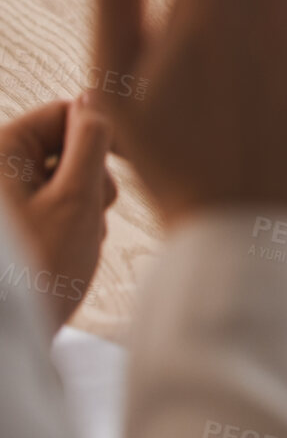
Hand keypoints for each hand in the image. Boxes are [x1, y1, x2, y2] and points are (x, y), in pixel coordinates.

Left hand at [0, 96, 116, 327]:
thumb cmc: (40, 269)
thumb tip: (95, 98)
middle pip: (63, 146)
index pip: (64, 113)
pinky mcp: (13, 228)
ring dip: (86, 204)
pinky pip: (52, 206)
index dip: (100, 134)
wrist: (9, 339)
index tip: (123, 164)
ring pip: (63, 178)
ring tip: (79, 238)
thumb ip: (90, 141)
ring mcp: (4, 202)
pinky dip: (71, 223)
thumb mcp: (78, 197)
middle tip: (94, 211)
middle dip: (93, 176)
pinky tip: (69, 251)